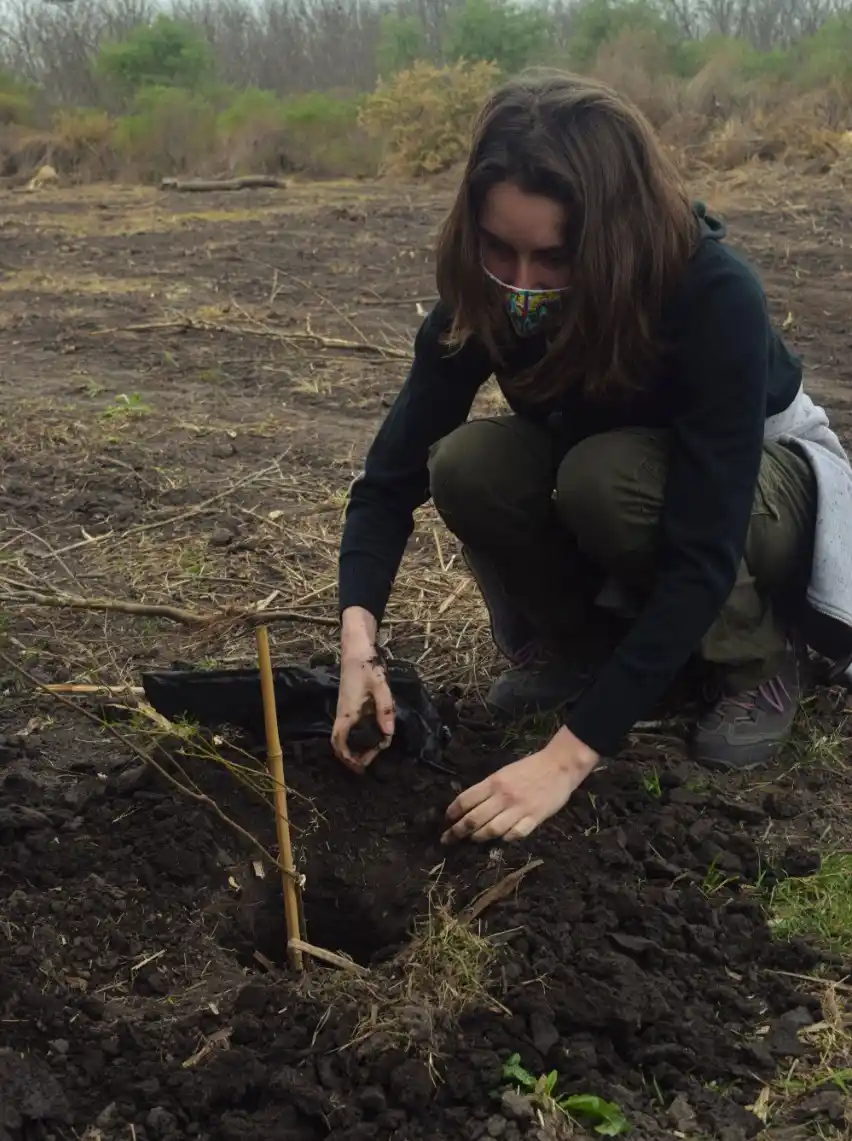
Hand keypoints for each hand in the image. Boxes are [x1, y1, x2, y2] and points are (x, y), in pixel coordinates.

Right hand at [332, 607, 394, 774]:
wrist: (356, 648)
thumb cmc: (367, 666)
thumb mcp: (381, 687)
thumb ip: (385, 710)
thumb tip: (389, 734)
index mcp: (348, 713)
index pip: (339, 741)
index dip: (346, 758)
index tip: (358, 768)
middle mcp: (343, 713)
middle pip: (340, 742)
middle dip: (351, 755)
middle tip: (368, 763)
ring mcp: (345, 708)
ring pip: (345, 734)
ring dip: (356, 745)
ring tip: (373, 750)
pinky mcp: (349, 703)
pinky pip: (350, 725)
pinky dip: (358, 734)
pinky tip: (374, 731)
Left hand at [441, 727, 599, 843]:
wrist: (559, 765)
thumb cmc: (530, 767)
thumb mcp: (504, 772)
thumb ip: (489, 788)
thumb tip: (470, 805)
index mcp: (494, 782)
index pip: (466, 799)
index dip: (453, 811)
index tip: (447, 819)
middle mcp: (503, 796)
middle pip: (474, 818)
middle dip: (458, 831)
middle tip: (448, 838)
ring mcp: (519, 809)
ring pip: (492, 830)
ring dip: (479, 837)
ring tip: (472, 839)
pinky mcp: (535, 818)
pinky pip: (515, 834)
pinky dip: (505, 838)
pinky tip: (501, 839)